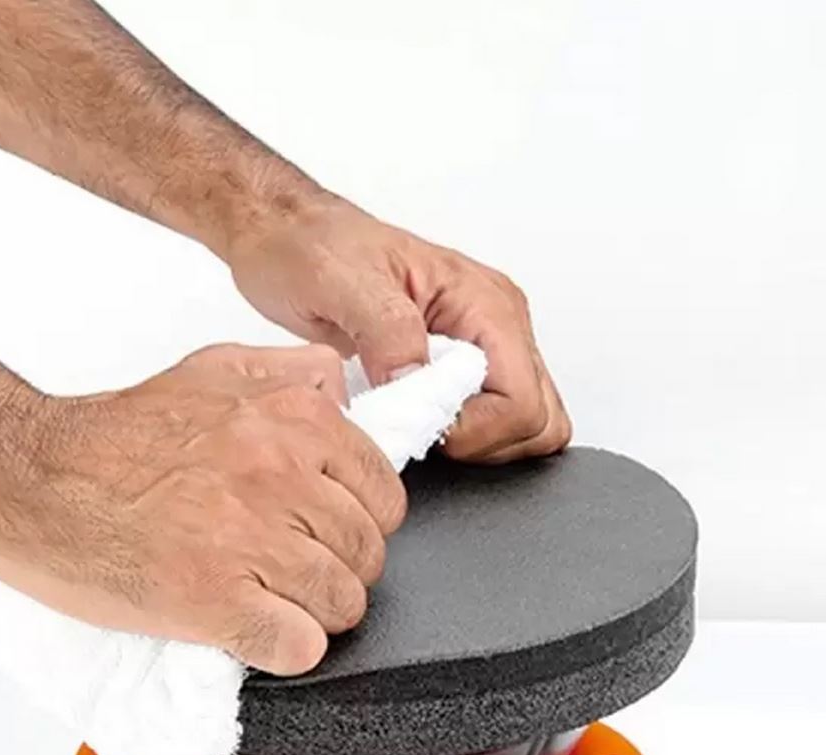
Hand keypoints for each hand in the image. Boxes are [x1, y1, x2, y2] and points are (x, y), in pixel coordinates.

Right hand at [0, 344, 405, 674]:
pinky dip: (285, 650)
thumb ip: (286, 375)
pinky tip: (254, 634)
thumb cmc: (111, 435)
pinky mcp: (216, 603)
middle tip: (295, 577)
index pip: (383, 494)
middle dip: (339, 573)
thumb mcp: (208, 371)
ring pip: (341, 604)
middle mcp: (279, 476)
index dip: (359, 524)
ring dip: (314, 616)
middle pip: (366, 555)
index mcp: (290, 421)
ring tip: (272, 606)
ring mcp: (250, 541)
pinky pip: (300, 646)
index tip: (326, 536)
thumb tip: (341, 390)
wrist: (29, 477)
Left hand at [226, 196, 570, 463]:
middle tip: (421, 428)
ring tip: (414, 421)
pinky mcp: (458, 368)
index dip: (477, 432)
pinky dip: (463, 440)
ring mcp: (481, 348)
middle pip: (538, 421)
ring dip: (475, 444)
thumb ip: (388, 330)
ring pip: (524, 427)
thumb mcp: (343, 282)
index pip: (524, 400)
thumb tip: (417, 380)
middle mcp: (494, 324)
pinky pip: (493, 423)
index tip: (423, 424)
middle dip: (483, 443)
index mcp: (484, 301)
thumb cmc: (313, 247)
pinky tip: (413, 419)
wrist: (287, 238)